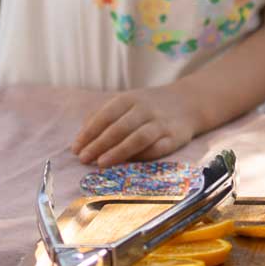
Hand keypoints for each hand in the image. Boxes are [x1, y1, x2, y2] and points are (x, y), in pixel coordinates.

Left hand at [73, 87, 207, 165]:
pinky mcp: (176, 137)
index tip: (76, 148)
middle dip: (99, 144)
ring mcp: (161, 123)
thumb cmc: (147, 107)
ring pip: (139, 138)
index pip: (105, 116)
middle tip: (83, 159)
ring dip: (119, 151)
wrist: (188, 102)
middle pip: (119, 127)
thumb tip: (82, 138)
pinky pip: (159, 148)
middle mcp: (145, 110)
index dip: (89, 133)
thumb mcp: (125, 104)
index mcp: (129, 100)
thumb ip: (103, 117)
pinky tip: (129, 165)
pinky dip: (143, 157)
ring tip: (101, 163)